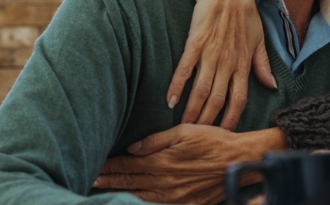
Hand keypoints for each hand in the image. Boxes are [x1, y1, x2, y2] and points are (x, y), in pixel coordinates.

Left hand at [93, 124, 285, 204]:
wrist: (239, 161)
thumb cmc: (213, 140)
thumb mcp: (184, 131)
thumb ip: (156, 140)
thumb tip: (132, 148)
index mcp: (163, 162)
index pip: (129, 165)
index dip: (111, 166)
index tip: (96, 165)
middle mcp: (165, 183)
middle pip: (130, 183)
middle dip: (109, 181)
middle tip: (91, 180)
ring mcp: (175, 198)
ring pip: (140, 198)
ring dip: (121, 194)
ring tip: (104, 191)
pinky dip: (142, 203)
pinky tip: (132, 201)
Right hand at [163, 0, 276, 129]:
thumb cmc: (244, 9)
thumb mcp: (259, 37)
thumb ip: (262, 64)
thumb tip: (271, 86)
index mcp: (245, 61)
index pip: (240, 99)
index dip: (232, 119)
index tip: (224, 135)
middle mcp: (229, 60)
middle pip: (218, 99)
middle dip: (208, 122)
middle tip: (198, 139)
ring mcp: (212, 51)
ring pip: (202, 89)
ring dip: (192, 110)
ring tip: (183, 127)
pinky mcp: (196, 40)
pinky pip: (185, 68)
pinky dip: (177, 86)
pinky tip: (169, 101)